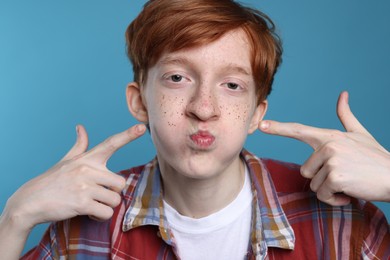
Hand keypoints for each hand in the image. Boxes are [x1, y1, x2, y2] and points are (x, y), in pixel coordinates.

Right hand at [3, 124, 145, 231]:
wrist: (30, 200)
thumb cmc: (52, 180)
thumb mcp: (66, 161)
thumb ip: (79, 145)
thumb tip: (81, 127)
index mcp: (87, 158)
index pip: (111, 143)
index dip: (128, 135)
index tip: (142, 128)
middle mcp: (88, 169)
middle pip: (121, 183)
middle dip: (112, 193)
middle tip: (97, 195)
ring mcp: (85, 186)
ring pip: (115, 199)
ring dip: (106, 206)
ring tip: (91, 204)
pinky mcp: (82, 203)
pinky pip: (106, 212)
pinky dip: (100, 217)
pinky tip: (88, 213)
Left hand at [259, 91, 389, 205]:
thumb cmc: (375, 158)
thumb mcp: (360, 134)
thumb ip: (346, 116)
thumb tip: (342, 94)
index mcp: (329, 136)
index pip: (299, 130)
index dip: (278, 128)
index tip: (261, 126)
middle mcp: (327, 145)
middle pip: (305, 170)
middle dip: (322, 179)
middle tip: (344, 175)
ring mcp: (331, 160)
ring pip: (314, 184)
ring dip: (330, 190)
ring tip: (349, 182)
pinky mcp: (335, 176)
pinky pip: (323, 194)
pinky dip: (336, 199)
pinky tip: (351, 191)